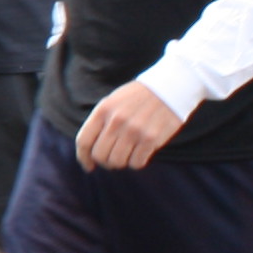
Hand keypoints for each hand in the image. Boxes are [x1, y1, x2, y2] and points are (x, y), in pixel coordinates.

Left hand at [73, 80, 187, 171]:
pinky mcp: (151, 139)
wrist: (170, 87)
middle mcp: (116, 121)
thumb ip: (100, 122)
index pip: (84, 141)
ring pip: (117, 162)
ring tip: (127, 154)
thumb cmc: (139, 97)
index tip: (88, 166)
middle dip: (104, 162)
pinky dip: (137, 162)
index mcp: (103, 110)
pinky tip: (141, 153)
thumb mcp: (113, 101)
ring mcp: (133, 130)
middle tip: (112, 160)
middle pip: (100, 155)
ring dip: (121, 163)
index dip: (83, 157)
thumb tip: (90, 150)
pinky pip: (136, 163)